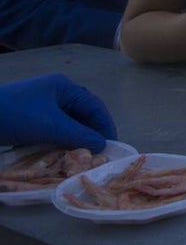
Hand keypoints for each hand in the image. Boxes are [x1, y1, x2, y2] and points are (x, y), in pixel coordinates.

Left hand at [0, 74, 116, 150]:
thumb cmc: (14, 115)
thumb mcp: (50, 125)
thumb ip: (79, 135)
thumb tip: (101, 145)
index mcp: (63, 87)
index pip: (94, 106)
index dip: (105, 126)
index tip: (112, 146)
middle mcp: (54, 94)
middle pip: (82, 114)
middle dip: (91, 134)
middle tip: (98, 153)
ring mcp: (40, 106)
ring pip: (67, 124)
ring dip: (75, 140)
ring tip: (82, 157)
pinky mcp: (28, 119)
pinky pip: (52, 130)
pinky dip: (60, 142)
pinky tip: (62, 154)